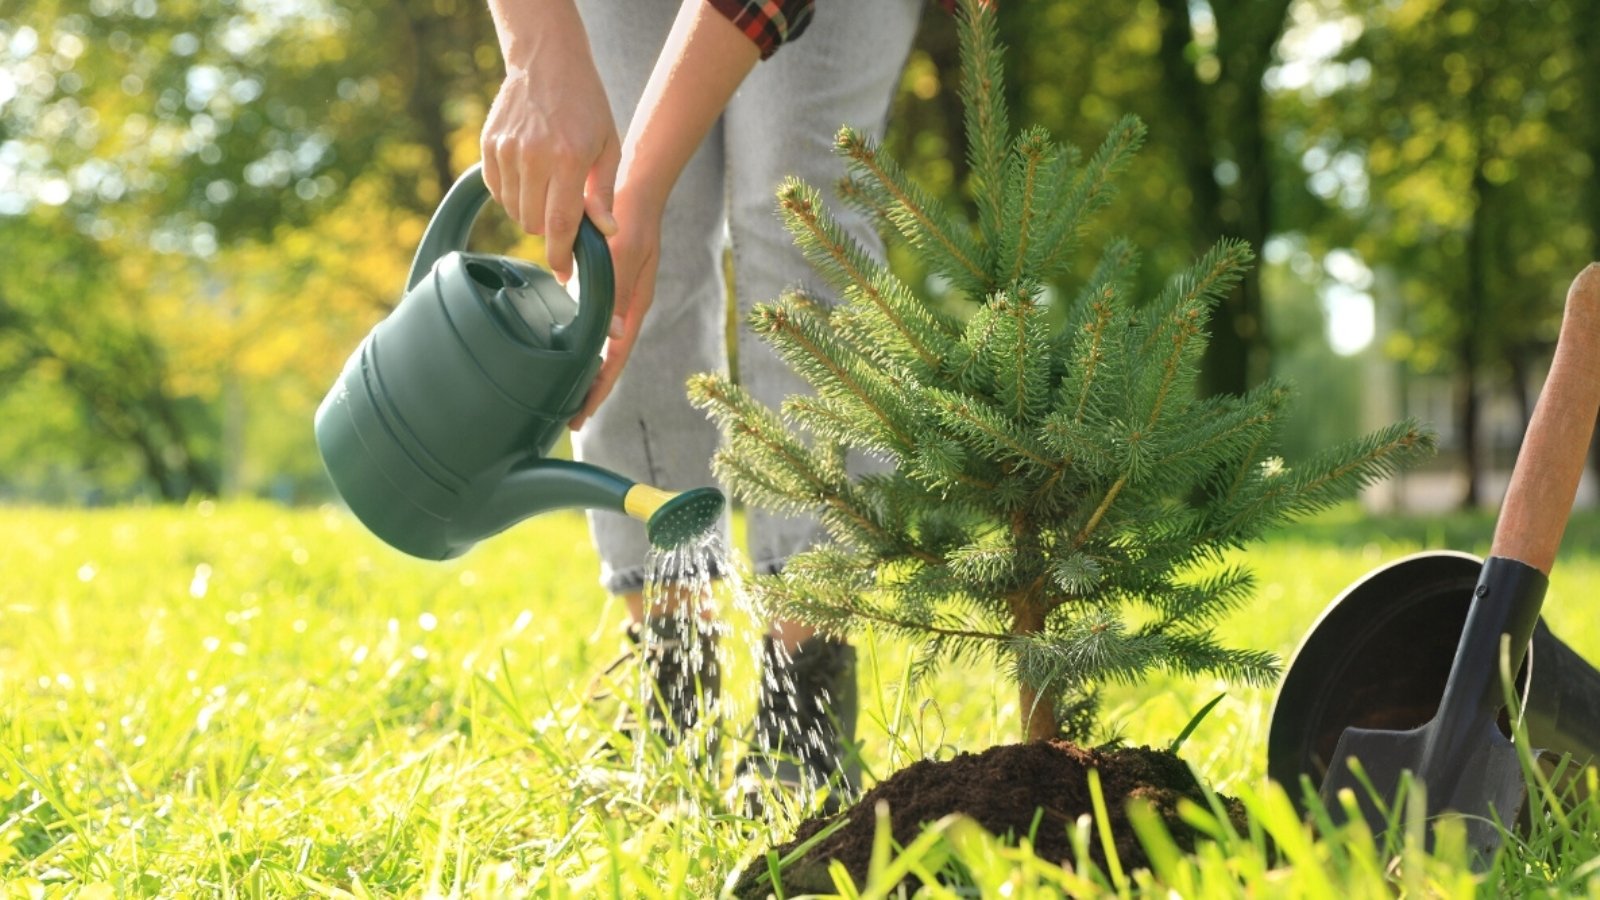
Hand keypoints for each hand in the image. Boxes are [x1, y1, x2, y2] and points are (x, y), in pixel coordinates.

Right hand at [480, 8, 619, 283]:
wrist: (547, 61)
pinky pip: (497, 191)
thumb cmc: (586, 105)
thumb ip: (605, 192)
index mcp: (569, 158)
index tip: (563, 272)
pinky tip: (529, 178)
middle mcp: (534, 155)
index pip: (561, 224)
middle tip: (564, 214)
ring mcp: (507, 150)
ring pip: (513, 210)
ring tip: (548, 191)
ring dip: (531, 213)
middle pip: (534, 223)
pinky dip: (512, 195)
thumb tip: (606, 232)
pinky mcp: (489, 145)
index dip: (561, 256)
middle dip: (550, 231)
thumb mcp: (608, 146)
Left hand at [570, 186, 662, 429]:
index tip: (580, 417)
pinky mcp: (608, 288)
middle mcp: (627, 309)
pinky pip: (594, 327)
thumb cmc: (630, 220)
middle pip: (608, 363)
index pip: (614, 362)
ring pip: (601, 348)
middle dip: (591, 392)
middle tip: (569, 419)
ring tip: (568, 396)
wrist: (636, 189)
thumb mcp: (622, 255)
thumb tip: (610, 337)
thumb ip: (615, 292)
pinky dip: (582, 346)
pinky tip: (569, 352)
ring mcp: (619, 300)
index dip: (597, 392)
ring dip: (586, 373)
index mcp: (633, 307)